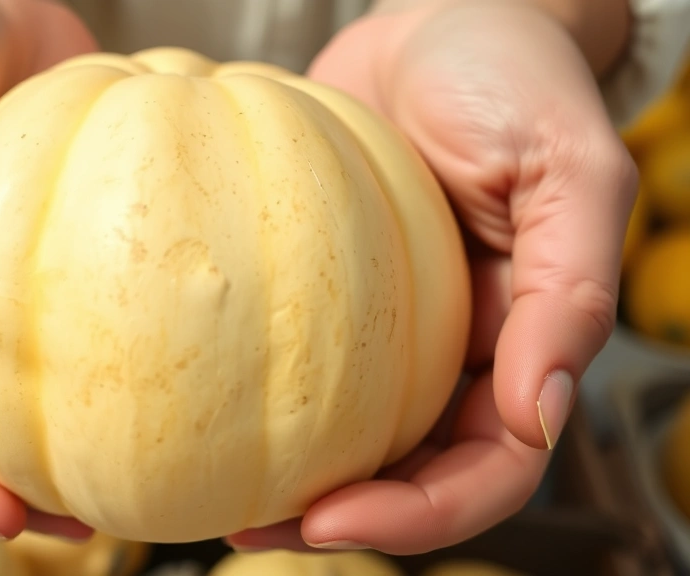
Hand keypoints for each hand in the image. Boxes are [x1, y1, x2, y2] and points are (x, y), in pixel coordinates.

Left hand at [227, 0, 636, 553]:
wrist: (438, 20)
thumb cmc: (514, 78)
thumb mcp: (570, 170)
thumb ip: (572, 292)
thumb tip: (537, 416)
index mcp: (521, 343)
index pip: (488, 467)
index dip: (420, 514)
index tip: (330, 518)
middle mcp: (452, 352)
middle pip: (407, 474)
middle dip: (338, 518)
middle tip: (249, 529)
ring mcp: (387, 327)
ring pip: (346, 433)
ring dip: (287, 478)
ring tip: (213, 498)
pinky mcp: (330, 289)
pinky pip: (297, 356)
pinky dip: (257, 391)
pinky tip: (198, 399)